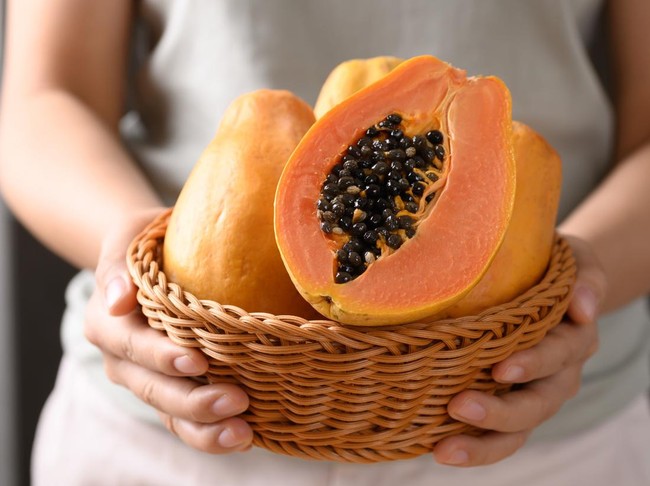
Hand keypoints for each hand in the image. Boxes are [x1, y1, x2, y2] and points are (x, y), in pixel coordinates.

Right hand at [84, 207, 253, 452]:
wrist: (150, 260)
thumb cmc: (145, 243)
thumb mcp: (127, 238)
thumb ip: (117, 266)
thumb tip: (118, 300)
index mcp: (107, 324)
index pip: (133, 346)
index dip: (162, 358)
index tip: (197, 362)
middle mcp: (121, 359)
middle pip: (153, 389)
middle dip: (193, 402)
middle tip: (236, 402)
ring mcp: (146, 380)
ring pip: (169, 414)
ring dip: (204, 429)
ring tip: (242, 434)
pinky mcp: (170, 390)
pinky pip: (185, 419)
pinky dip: (210, 432)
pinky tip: (243, 436)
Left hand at [433, 235, 606, 465]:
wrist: (549, 287)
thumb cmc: (552, 269)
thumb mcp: (577, 262)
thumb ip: (585, 279)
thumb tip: (583, 307)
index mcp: (572, 339)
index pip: (557, 356)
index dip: (532, 364)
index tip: (500, 369)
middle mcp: (557, 375)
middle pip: (536, 404)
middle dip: (499, 411)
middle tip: (458, 406)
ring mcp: (534, 395)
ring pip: (517, 431)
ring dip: (482, 443)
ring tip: (444, 450)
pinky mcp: (511, 406)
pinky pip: (498, 437)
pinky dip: (475, 448)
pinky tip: (439, 450)